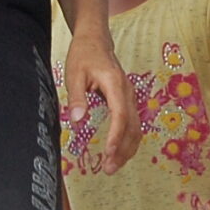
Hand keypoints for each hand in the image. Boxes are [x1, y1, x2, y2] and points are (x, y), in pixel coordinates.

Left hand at [61, 28, 139, 173]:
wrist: (96, 40)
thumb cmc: (84, 55)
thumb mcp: (74, 74)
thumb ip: (77, 97)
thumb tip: (78, 121)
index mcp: (115, 84)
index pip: (120, 115)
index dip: (116, 136)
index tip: (109, 153)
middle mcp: (127, 92)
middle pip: (132, 126)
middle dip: (123, 150)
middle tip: (108, 169)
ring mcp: (130, 97)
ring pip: (136, 128)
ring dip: (127, 149)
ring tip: (113, 166)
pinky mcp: (127, 101)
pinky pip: (133, 124)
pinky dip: (128, 141)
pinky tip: (119, 153)